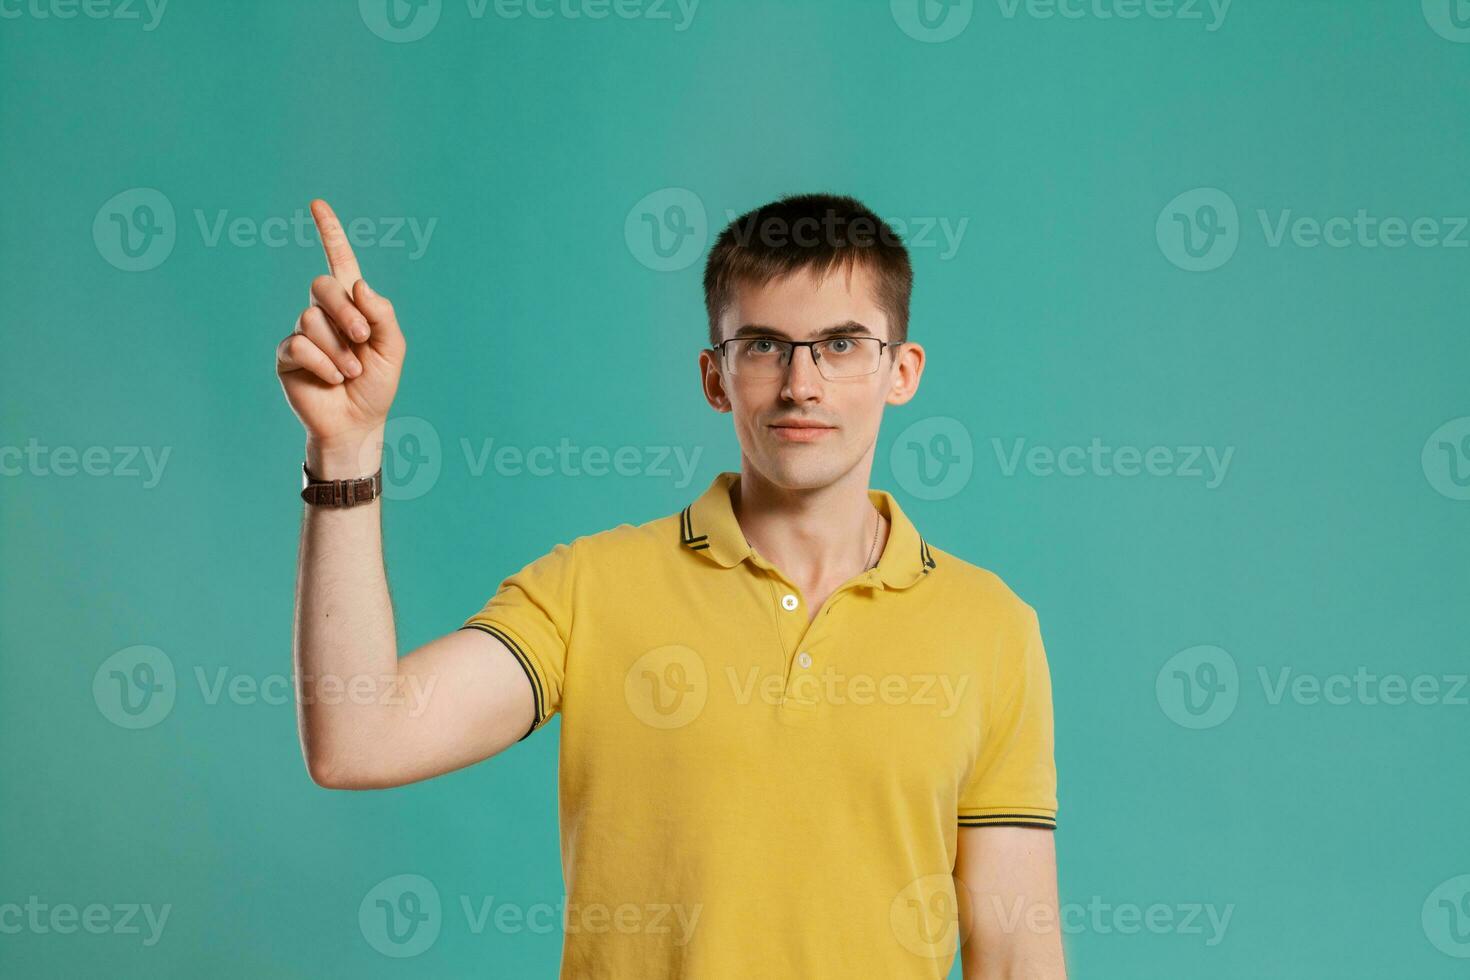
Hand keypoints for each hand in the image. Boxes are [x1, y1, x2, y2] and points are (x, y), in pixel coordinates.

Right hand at [276, 200, 406, 467]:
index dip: (329, 233)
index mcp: (353, 306)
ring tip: (350, 372)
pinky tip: (332, 379)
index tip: (317, 204)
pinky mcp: (287, 355)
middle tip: (363, 339)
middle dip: (347, 312)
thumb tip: (359, 286)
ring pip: (312, 318)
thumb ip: (383, 314)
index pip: (340, 262)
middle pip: (323, 286)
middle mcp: (324, 314)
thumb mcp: (393, 348)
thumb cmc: (376, 386)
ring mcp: (303, 333)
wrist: (357, 423)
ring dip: (339, 348)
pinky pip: (300, 344)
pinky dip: (323, 363)